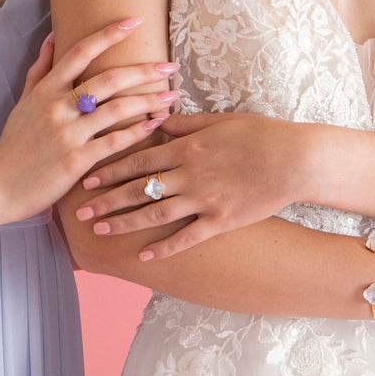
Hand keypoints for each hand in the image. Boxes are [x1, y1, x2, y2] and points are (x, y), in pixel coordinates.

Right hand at [0, 18, 179, 225]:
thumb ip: (41, 68)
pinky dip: (138, 131)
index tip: (136, 20)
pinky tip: (157, 123)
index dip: (109, 33)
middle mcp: (58, 107)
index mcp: (47, 89)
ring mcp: (68, 133)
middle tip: (171, 65)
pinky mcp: (77, 160)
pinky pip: (115, 141)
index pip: (81, 51)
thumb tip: (53, 34)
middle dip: (144, 70)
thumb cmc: (15, 142)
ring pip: (117, 109)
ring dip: (149, 100)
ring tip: (172, 95)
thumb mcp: (24, 100)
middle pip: (109, 79)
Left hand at [72, 111, 313, 260]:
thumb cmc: (260, 135)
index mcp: (188, 147)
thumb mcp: (221, 121)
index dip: (110, 169)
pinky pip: (186, 237)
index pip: (138, 158)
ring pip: (155, 213)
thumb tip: (159, 119)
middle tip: (79, 212)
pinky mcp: (221, 221)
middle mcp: (190, 174)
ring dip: (125, 223)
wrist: (295, 159)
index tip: (86, 179)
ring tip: (101, 232)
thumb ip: (186, 124)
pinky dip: (164, 248)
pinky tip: (144, 256)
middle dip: (106, 200)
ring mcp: (204, 200)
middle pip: (139, 188)